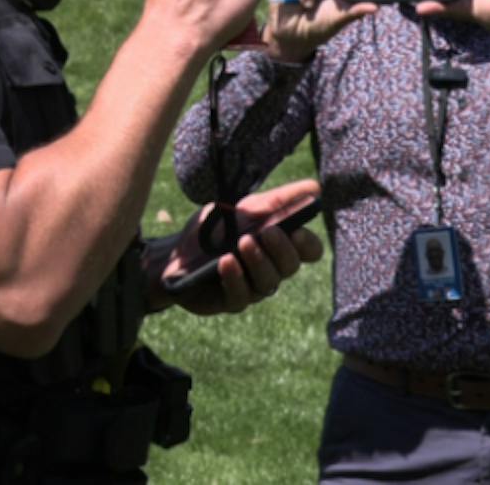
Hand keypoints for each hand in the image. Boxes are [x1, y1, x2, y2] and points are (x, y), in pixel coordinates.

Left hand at [152, 179, 323, 315]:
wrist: (174, 252)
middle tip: (265, 232)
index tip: (297, 231)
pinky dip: (235, 277)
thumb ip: (277, 200)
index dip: (308, 243)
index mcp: (278, 246)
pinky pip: (241, 296)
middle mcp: (270, 269)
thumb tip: (315, 188)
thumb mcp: (243, 208)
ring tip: (241, 243)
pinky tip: (225, 262)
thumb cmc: (214, 230)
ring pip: (267, 282)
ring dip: (257, 261)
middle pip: (290, 266)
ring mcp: (252, 288)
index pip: (309, 250)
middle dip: (280, 248)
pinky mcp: (230, 301)